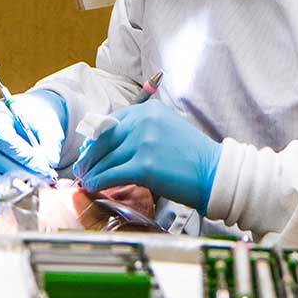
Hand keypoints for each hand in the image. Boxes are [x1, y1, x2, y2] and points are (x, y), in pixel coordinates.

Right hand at [0, 90, 66, 185]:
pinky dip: (8, 187)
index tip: (44, 168)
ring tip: (37, 185)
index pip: (5, 140)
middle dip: (22, 172)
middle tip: (44, 179)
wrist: (25, 115)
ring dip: (15, 182)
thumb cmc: (35, 116)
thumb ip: (49, 141)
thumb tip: (51, 162)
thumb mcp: (46, 122)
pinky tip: (26, 188)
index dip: (25, 157)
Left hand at [72, 101, 220, 211]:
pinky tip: (93, 187)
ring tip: (86, 179)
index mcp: (149, 110)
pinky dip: (98, 181)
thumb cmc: (192, 155)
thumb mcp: (166, 129)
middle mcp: (144, 122)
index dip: (97, 137)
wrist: (214, 172)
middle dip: (90, 155)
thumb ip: (140, 130)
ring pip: (106, 158)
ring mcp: (144, 143)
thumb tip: (108, 143)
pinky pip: (111, 174)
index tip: (90, 150)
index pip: (112, 121)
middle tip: (82, 167)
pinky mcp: (144, 166)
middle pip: (104, 139)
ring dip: (92, 171)